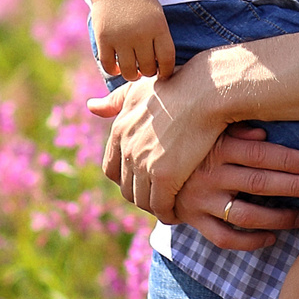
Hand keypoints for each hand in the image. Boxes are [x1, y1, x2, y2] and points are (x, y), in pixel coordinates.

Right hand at [86, 0, 172, 80]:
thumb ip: (160, 38)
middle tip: (146, 69)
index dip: (167, 71)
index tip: (163, 74)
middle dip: (149, 72)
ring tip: (134, 71)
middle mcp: (140, 33)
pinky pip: (109, 65)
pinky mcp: (103, 39)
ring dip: (133, 75)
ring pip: (129, 71)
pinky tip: (117, 66)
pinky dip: (114, 70)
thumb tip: (161, 68)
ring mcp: (121, 37)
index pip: (167, 59)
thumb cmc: (138, 1)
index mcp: (158, 26)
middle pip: (148, 68)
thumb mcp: (157, 15)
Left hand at [95, 57, 226, 218]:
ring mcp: (144, 164)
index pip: (111, 169)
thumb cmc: (179, 85)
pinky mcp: (165, 176)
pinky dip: (167, 213)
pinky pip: (160, 205)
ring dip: (154, 207)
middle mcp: (127, 150)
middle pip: (125, 187)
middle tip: (159, 198)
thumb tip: (91, 106)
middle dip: (140, 194)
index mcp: (119, 130)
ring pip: (141, 200)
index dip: (125, 178)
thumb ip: (115, 101)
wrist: (206, 91)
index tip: (142, 180)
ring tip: (169, 207)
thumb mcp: (139, 88)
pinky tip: (178, 212)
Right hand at [175, 127, 298, 250]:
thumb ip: (235, 129)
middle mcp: (209, 175)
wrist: (149, 164)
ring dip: (278, 218)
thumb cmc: (193, 139)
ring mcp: (200, 201)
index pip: (258, 154)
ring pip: (245, 215)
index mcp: (216, 148)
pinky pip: (223, 238)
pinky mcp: (193, 220)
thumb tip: (263, 132)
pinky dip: (249, 242)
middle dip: (294, 187)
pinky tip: (271, 238)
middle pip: (258, 183)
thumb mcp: (210, 128)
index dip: (288, 159)